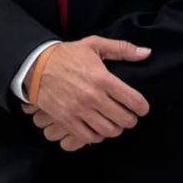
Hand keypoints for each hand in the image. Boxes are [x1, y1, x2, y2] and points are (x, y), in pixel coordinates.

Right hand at [20, 36, 150, 151]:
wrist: (36, 65)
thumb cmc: (68, 55)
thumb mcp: (94, 45)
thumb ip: (122, 49)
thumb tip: (146, 53)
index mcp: (102, 78)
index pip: (134, 101)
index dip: (142, 107)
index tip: (141, 107)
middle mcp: (93, 97)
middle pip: (124, 120)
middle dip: (130, 119)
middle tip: (127, 114)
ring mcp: (80, 111)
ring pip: (110, 131)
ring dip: (115, 128)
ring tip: (113, 121)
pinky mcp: (67, 120)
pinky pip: (90, 137)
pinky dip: (98, 135)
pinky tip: (97, 127)